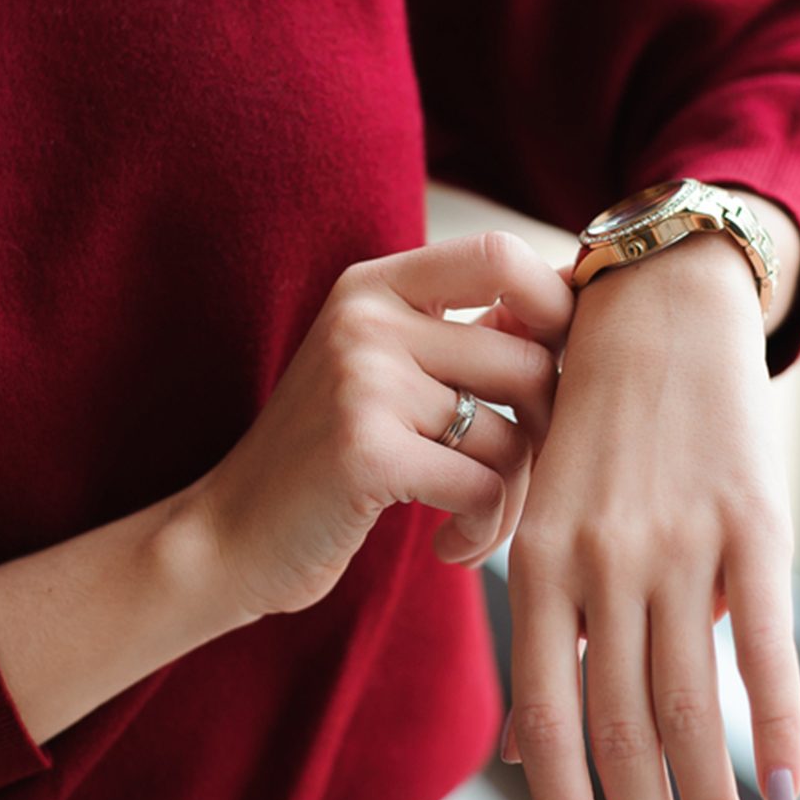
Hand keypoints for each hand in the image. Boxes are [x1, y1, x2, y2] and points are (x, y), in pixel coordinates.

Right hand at [182, 231, 574, 619]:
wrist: (226, 536)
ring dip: (514, 498)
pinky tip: (450, 545)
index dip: (556, 305)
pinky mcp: (365, 450)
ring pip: (515, 433)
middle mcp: (367, 318)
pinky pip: (484, 486)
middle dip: (548, 434)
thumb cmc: (328, 458)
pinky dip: (485, 529)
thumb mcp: (384, 372)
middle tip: (518, 479)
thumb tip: (574, 305)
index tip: (560, 366)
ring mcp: (363, 378)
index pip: (499, 254)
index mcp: (376, 286)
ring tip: (478, 522)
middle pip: (528, 359)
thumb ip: (466, 336)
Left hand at [502, 232, 799, 799]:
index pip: (548, 711)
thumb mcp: (541, 508)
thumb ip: (535, 624)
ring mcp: (682, 543)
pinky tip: (786, 782)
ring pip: (693, 701)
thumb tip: (516, 750)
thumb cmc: (588, 422)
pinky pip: (767, 643)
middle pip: (624, 725)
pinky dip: (778, 722)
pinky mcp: (753, 525)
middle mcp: (605, 560)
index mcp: (540, 557)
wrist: (657, 318)